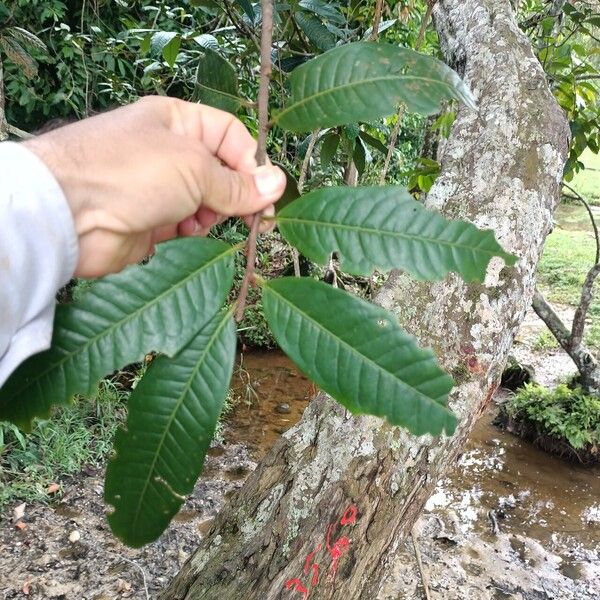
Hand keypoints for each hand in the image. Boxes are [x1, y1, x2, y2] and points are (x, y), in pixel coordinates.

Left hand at [24, 96, 285, 277]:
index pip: (230, 135)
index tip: (267, 193)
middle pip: (220, 172)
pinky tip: (184, 232)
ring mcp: (158, 188)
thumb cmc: (130, 172)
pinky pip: (185, 226)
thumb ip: (237, 184)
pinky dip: (190, 231)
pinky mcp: (150, 221)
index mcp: (178, 122)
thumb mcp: (195, 169)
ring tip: (201, 220)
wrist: (69, 213)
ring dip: (211, 214)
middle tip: (250, 218)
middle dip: (235, 194)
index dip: (252, 163)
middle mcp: (168, 152)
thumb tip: (278, 185)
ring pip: (206, 202)